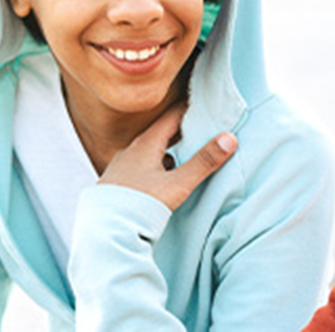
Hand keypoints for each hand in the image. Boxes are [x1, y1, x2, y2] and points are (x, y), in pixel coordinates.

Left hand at [99, 104, 236, 210]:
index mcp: (145, 144)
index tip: (204, 104)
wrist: (105, 231)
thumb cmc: (141, 206)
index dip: (189, 109)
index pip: (171, 116)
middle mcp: (130, 151)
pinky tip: (161, 179)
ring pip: (149, 151)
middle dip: (180, 130)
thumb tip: (229, 138)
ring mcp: (121, 167)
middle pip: (160, 133)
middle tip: (198, 126)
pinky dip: (155, 166)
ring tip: (182, 153)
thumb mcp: (177, 184)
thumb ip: (203, 162)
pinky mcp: (117, 183)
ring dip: (167, 149)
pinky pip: (140, 166)